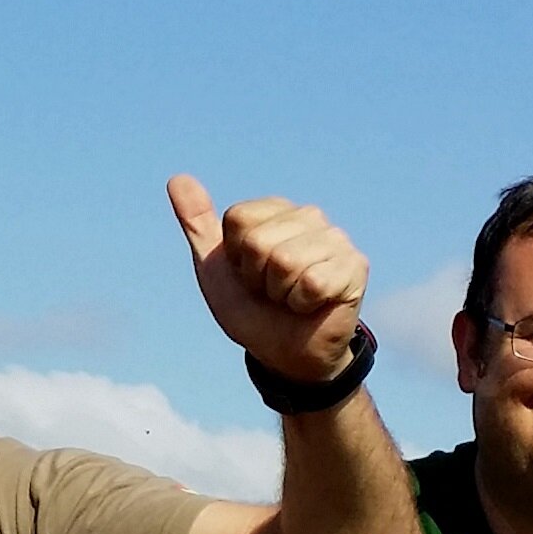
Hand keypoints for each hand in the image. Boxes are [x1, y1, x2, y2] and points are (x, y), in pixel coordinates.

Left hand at [172, 176, 368, 384]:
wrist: (284, 354)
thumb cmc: (252, 309)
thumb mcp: (214, 268)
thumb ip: (197, 223)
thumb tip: (177, 179)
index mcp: (275, 211)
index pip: (237, 219)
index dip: (236, 258)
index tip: (249, 274)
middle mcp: (309, 216)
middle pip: (259, 242)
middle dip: (258, 278)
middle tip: (272, 291)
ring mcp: (336, 240)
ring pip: (286, 261)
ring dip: (281, 293)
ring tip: (291, 298)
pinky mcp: (355, 266)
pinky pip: (314, 282)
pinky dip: (303, 303)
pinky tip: (312, 305)